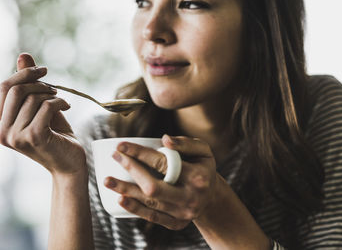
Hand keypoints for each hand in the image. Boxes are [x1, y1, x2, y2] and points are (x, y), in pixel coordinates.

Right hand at [0, 53, 85, 176]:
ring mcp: (15, 136)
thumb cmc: (55, 135)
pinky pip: (46, 106)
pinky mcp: (34, 137)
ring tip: (61, 102)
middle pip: (14, 89)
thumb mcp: (39, 107)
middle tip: (54, 88)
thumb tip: (23, 55)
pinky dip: (60, 102)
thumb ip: (28, 84)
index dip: (22, 73)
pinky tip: (67, 107)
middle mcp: (1, 131)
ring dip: (52, 95)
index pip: (2, 88)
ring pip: (32, 98)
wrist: (70, 163)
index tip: (42, 70)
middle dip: (38, 82)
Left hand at [104, 134, 218, 229]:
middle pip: (154, 186)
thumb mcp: (203, 150)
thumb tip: (164, 139)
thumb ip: (186, 143)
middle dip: (131, 170)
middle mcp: (191, 197)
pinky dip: (135, 209)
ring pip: (150, 203)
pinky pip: (153, 217)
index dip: (140, 153)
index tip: (122, 145)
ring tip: (107, 180)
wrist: (212, 197)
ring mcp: (183, 213)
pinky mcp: (177, 224)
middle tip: (115, 156)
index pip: (164, 163)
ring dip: (126, 191)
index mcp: (198, 176)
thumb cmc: (203, 167)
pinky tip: (121, 199)